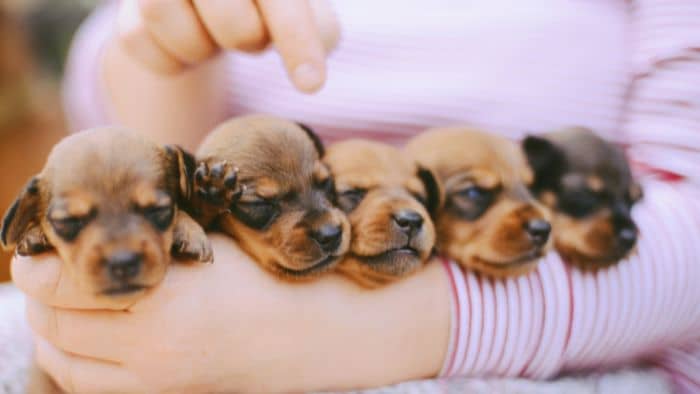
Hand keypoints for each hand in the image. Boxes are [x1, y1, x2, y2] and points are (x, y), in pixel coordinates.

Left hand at [12, 234, 448, 392]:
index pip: (64, 284)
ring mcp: (160, 383)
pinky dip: (76, 362)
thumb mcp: (216, 243)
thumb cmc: (278, 274)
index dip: (39, 261)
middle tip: (44, 268)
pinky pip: (94, 387)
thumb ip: (157, 239)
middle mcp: (154, 350)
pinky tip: (88, 338)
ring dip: (52, 332)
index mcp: (169, 298)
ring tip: (61, 303)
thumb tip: (99, 230)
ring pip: (66, 365)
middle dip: (39, 295)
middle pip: (54, 326)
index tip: (36, 245)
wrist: (326, 332)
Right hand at [117, 0, 339, 92]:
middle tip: (248, 29)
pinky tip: (184, 42)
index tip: (312, 85)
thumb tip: (309, 73)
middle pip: (233, 24)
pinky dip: (168, 60)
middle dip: (247, 40)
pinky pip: (138, 42)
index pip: (281, 2)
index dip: (298, 42)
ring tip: (211, 34)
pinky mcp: (127, 7)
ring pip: (164, 16)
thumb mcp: (299, 10)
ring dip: (199, 47)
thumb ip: (317, 31)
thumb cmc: (261, 3)